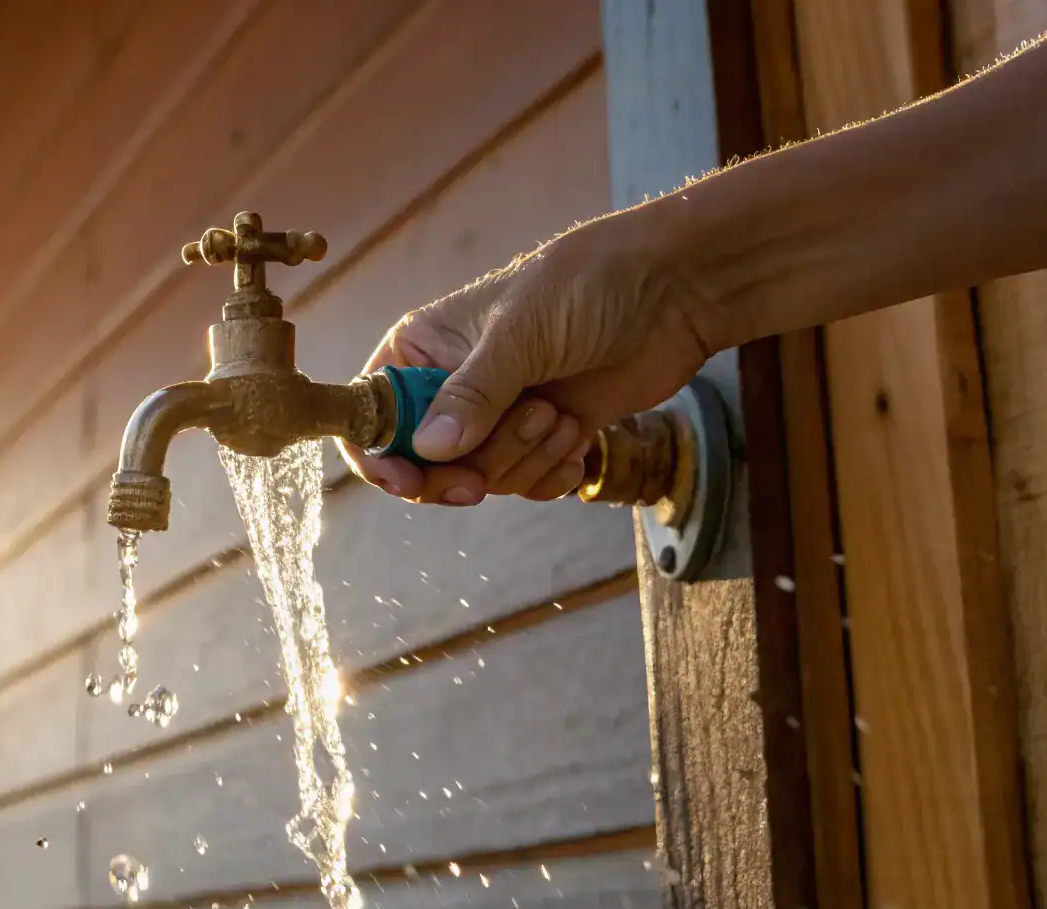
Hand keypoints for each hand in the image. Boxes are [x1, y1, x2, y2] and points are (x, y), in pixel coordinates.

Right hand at [339, 211, 726, 504]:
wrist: (673, 293)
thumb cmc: (588, 286)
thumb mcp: (521, 335)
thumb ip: (472, 394)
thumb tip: (429, 450)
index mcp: (424, 347)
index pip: (372, 414)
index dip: (380, 456)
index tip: (411, 482)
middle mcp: (453, 384)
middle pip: (424, 462)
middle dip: (470, 465)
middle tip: (497, 460)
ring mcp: (499, 413)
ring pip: (480, 477)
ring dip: (523, 458)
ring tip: (559, 416)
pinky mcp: (542, 435)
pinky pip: (525, 484)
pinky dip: (551, 473)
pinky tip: (578, 439)